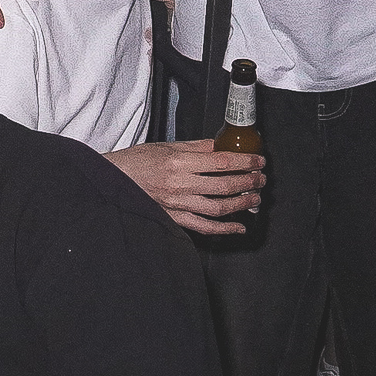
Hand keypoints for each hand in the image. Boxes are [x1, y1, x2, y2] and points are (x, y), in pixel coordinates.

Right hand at [107, 139, 263, 232]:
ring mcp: (178, 204)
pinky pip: (204, 227)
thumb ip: (196, 147)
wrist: (114, 180)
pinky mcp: (175, 219)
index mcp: (179, 162)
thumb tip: (220, 146)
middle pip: (224, 185)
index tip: (257, 161)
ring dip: (241, 204)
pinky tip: (239, 227)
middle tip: (260, 179)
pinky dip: (224, 229)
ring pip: (219, 208)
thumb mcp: (166, 146)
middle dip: (248, 182)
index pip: (221, 162)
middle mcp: (181, 185)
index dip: (244, 161)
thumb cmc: (137, 161)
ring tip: (255, 199)